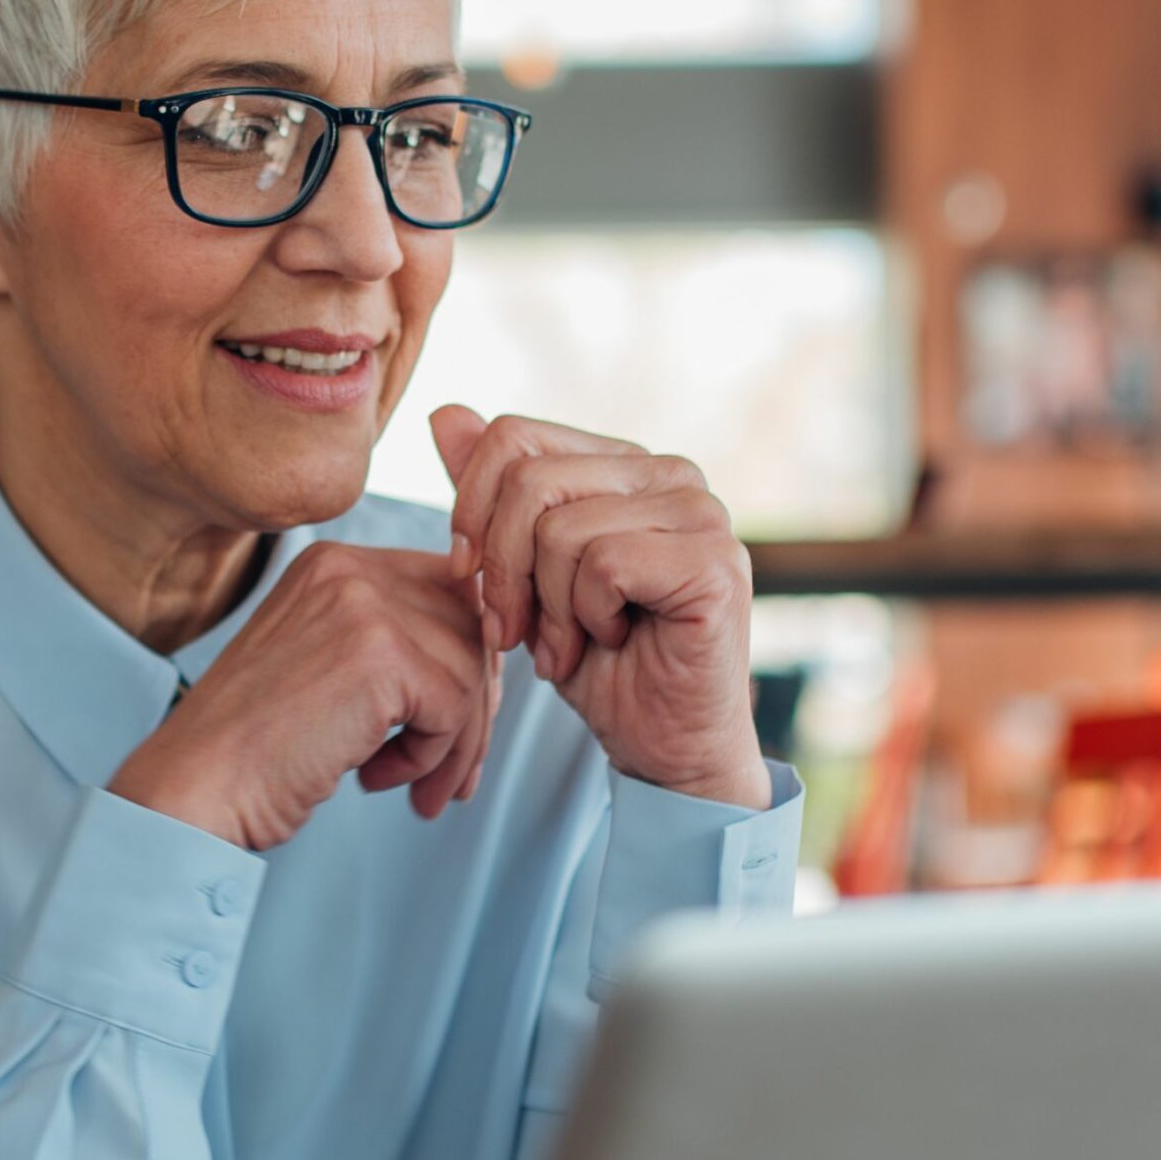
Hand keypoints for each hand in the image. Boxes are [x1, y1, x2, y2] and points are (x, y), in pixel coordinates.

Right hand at [109, 543, 499, 851]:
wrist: (195, 786)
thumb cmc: (256, 748)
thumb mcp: (324, 668)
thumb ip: (393, 646)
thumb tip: (493, 663)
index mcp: (334, 564)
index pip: (448, 593)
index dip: (463, 663)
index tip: (450, 726)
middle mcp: (350, 568)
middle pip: (471, 628)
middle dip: (473, 709)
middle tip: (449, 775)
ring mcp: (365, 604)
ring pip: (472, 671)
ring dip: (455, 745)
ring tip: (414, 788)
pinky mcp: (380, 655)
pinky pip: (456, 707)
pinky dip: (431, 758)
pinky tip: (375, 779)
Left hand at [432, 405, 769, 810]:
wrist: (661, 746)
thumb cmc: (597, 663)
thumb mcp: (522, 575)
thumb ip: (492, 496)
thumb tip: (446, 414)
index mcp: (624, 465)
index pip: (515, 437)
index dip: (471, 509)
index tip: (469, 578)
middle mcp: (671, 474)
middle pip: (530, 481)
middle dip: (503, 571)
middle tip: (516, 632)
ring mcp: (701, 513)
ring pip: (561, 528)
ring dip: (548, 608)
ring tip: (571, 643)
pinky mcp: (715, 561)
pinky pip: (603, 563)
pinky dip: (588, 617)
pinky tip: (615, 640)